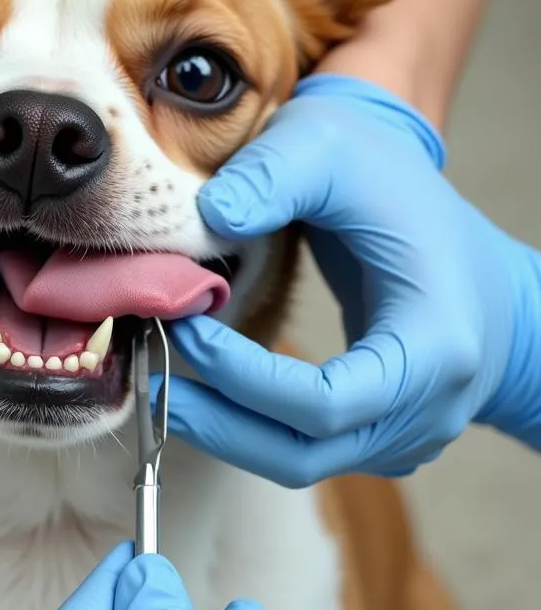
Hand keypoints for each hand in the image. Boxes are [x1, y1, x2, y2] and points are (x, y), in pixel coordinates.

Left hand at [165, 72, 540, 486]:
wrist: (460, 233)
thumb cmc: (403, 190)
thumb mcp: (336, 147)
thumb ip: (275, 174)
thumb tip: (208, 219)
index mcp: (435, 342)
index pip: (326, 400)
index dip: (242, 377)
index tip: (186, 328)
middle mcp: (430, 406)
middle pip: (306, 452)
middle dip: (218, 420)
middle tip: (150, 383)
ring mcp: (409, 430)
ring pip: (301, 462)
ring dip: (225, 431)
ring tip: (162, 389)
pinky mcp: (382, 433)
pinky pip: (309, 451)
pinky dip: (250, 427)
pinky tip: (206, 389)